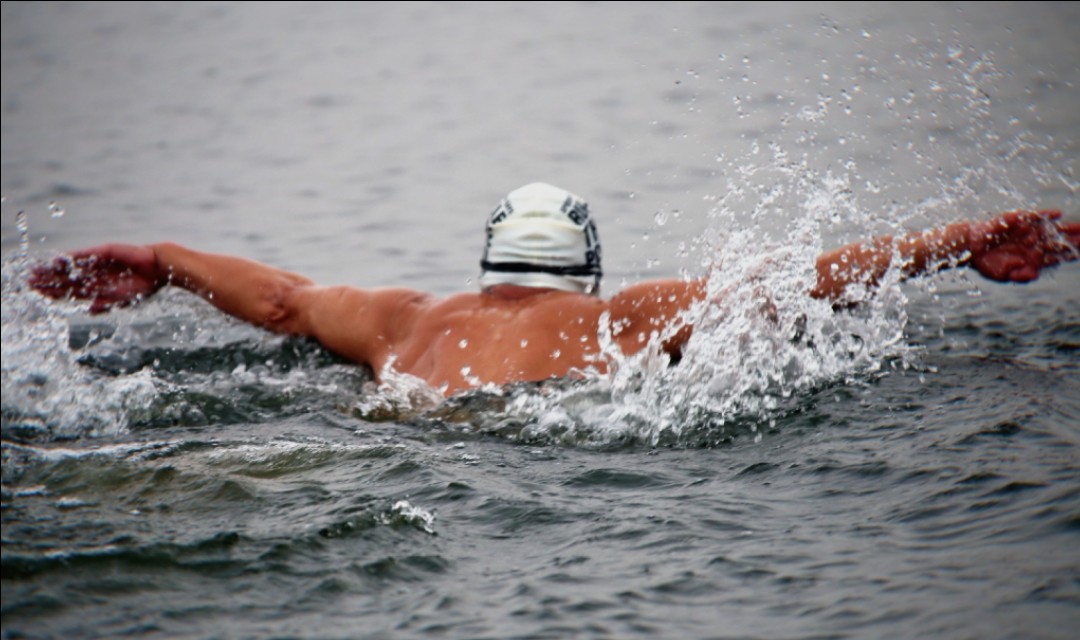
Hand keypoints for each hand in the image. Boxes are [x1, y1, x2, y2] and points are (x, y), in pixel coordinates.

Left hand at [30, 244, 166, 312]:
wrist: (159, 269)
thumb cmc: (144, 287)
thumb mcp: (123, 300)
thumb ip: (105, 304)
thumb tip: (87, 311)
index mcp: (98, 288)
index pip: (71, 291)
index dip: (54, 293)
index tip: (38, 294)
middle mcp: (95, 275)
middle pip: (67, 279)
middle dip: (48, 281)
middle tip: (29, 283)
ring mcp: (98, 263)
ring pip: (71, 267)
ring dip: (54, 269)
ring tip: (36, 271)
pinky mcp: (103, 252)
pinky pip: (84, 255)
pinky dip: (70, 257)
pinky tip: (56, 259)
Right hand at [968, 210, 1079, 282]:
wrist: (969, 248)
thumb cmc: (986, 264)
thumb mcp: (1002, 275)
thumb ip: (1019, 276)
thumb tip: (1034, 274)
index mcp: (1033, 259)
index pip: (1056, 257)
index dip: (1069, 255)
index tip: (1079, 255)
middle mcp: (1034, 244)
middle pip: (1059, 242)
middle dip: (1076, 241)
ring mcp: (1028, 232)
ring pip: (1052, 230)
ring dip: (1067, 229)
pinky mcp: (1019, 221)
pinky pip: (1035, 217)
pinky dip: (1045, 216)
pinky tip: (1058, 215)